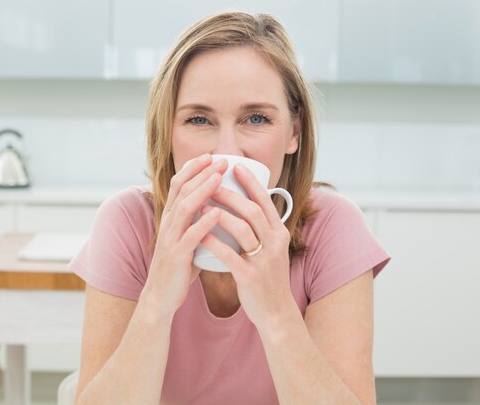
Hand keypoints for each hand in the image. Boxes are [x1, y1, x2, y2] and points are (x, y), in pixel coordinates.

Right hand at [140, 154, 227, 318]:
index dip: (193, 169)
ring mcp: (171, 239)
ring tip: (219, 178)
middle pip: (182, 190)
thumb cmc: (179, 268)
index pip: (178, 185)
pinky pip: (190, 237)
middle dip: (201, 173)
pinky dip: (203, 223)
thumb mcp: (186, 239)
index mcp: (170, 218)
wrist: (161, 296)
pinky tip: (216, 214)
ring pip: (185, 208)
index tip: (210, 156)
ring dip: (202, 191)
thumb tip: (218, 209)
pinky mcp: (176, 256)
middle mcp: (168, 224)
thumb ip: (197, 223)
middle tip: (220, 160)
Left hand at [199, 163, 294, 327]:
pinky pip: (229, 255)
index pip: (266, 201)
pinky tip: (199, 235)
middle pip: (253, 210)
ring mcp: (263, 260)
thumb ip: (264, 228)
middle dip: (232, 193)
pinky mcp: (250, 277)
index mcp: (280, 233)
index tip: (235, 166)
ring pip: (243, 230)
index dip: (251, 182)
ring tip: (202, 203)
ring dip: (220, 214)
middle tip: (212, 182)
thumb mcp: (273, 249)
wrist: (276, 312)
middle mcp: (275, 244)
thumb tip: (250, 203)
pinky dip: (213, 243)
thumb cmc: (268, 277)